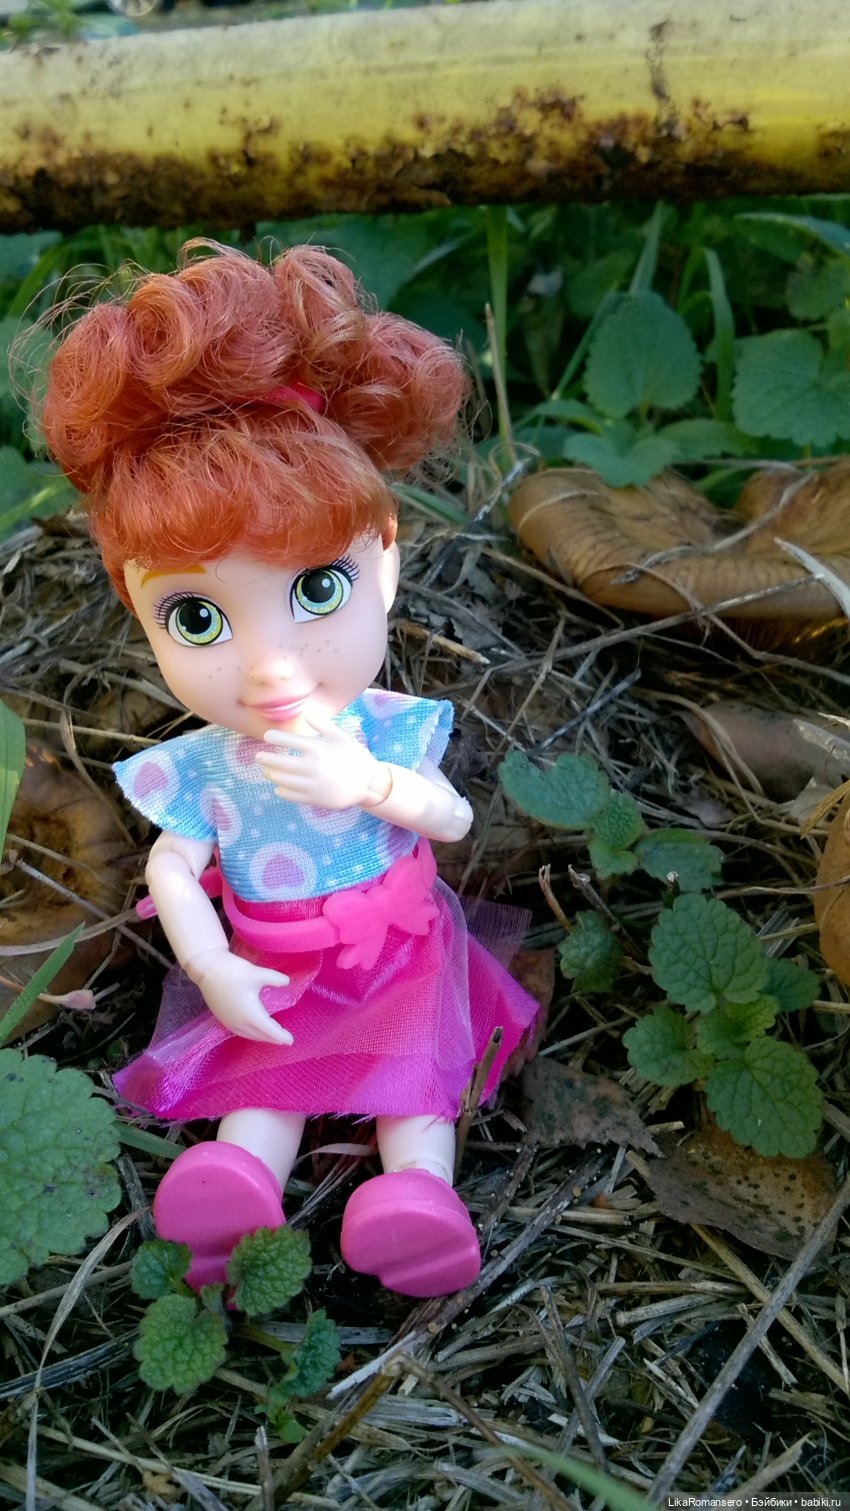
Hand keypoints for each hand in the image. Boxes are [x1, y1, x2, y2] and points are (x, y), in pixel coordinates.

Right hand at [188, 947, 292, 1044]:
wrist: (207, 968)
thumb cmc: (232, 971)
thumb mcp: (257, 973)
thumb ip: (275, 979)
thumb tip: (287, 981)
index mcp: (251, 1015)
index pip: (270, 1031)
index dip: (281, 1037)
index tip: (290, 1041)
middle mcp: (240, 1022)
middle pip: (260, 1035)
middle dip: (273, 1037)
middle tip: (284, 1038)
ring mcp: (229, 1021)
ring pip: (249, 1034)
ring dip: (261, 1035)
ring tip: (271, 1033)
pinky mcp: (222, 1017)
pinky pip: (240, 1031)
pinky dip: (250, 1032)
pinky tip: (253, 1027)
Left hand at [255, 711, 389, 810]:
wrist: (368, 783)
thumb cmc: (354, 756)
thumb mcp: (342, 737)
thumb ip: (323, 725)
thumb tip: (307, 714)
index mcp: (317, 748)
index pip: (288, 741)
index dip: (275, 738)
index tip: (267, 737)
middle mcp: (311, 766)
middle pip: (280, 762)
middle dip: (266, 758)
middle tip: (258, 756)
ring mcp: (311, 784)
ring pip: (283, 779)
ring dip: (272, 774)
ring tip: (268, 771)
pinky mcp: (314, 798)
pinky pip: (291, 795)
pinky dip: (282, 791)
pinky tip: (279, 787)